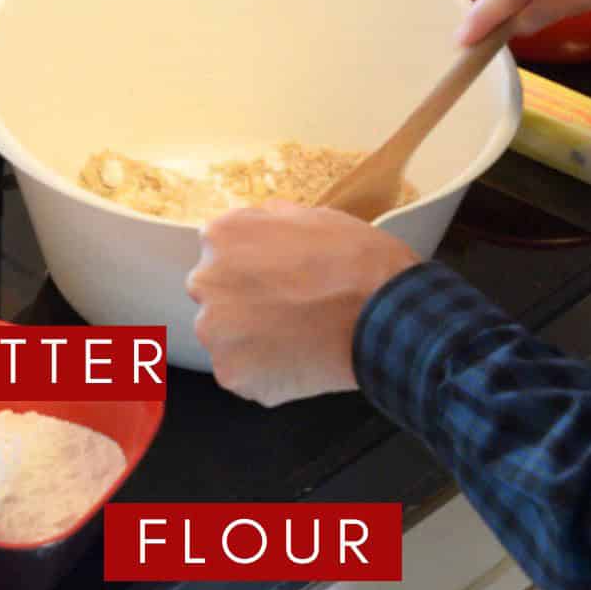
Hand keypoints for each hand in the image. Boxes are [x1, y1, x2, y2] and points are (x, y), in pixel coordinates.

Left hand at [186, 199, 418, 407]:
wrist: (385, 315)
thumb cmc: (355, 262)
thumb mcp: (312, 215)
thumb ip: (269, 221)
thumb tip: (258, 227)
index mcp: (221, 236)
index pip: (220, 253)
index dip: (251, 267)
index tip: (276, 277)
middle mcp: (206, 281)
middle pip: (217, 295)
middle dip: (244, 303)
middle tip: (287, 310)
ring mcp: (216, 332)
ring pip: (226, 337)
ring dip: (252, 339)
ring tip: (296, 337)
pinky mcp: (232, 374)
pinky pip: (242, 372)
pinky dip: (265, 371)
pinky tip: (298, 359)